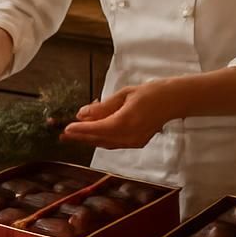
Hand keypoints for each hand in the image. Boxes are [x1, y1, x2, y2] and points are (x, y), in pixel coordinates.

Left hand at [59, 82, 177, 149]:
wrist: (173, 101)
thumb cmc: (149, 93)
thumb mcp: (123, 94)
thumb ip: (102, 107)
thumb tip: (81, 114)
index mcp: (127, 122)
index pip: (99, 129)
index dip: (81, 130)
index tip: (66, 129)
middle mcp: (130, 136)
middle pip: (100, 139)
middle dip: (80, 137)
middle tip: (62, 135)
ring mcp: (135, 142)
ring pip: (106, 143)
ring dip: (89, 139)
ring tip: (72, 135)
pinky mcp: (137, 143)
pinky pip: (114, 143)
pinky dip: (101, 139)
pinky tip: (91, 134)